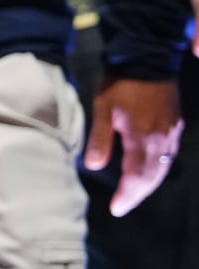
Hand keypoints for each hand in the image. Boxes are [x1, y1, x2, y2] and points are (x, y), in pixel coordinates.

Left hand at [84, 76, 182, 215]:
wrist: (148, 60)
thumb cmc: (121, 85)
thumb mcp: (103, 109)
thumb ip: (100, 138)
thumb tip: (93, 167)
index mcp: (143, 138)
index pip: (136, 176)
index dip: (127, 194)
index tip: (116, 208)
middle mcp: (162, 141)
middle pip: (153, 177)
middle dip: (138, 194)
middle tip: (123, 206)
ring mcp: (172, 134)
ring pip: (164, 168)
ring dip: (149, 184)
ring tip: (133, 194)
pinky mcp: (175, 126)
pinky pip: (169, 156)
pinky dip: (158, 170)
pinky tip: (148, 172)